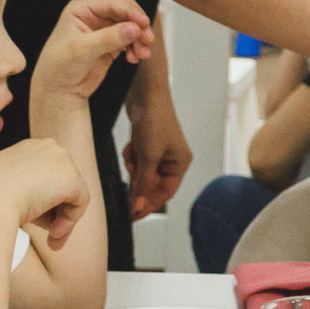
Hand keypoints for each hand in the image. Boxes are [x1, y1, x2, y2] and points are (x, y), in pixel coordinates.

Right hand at [0, 137, 90, 249]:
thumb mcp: (2, 189)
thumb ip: (24, 191)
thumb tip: (42, 206)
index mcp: (28, 148)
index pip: (46, 175)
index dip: (44, 200)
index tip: (35, 220)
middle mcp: (48, 147)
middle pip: (61, 184)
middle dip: (56, 211)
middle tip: (49, 236)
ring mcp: (62, 160)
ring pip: (71, 195)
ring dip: (61, 219)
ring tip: (48, 238)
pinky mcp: (72, 178)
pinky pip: (80, 203)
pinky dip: (69, 222)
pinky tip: (52, 235)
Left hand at [35, 0, 151, 106]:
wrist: (59, 91)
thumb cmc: (59, 67)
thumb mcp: (82, 50)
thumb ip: (108, 38)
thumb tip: (133, 28)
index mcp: (81, 10)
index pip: (111, 4)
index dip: (130, 12)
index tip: (144, 23)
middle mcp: (93, 17)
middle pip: (125, 13)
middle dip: (138, 25)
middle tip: (147, 39)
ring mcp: (103, 31)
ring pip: (130, 27)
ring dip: (140, 39)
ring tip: (142, 54)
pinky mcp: (110, 45)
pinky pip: (130, 41)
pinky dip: (136, 48)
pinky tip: (134, 58)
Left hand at [124, 76, 190, 218]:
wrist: (145, 92)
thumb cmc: (154, 120)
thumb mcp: (148, 156)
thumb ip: (143, 183)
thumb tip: (138, 206)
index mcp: (180, 162)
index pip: (165, 192)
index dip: (149, 204)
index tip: (133, 216)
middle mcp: (172, 158)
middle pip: (152, 183)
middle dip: (139, 180)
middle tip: (128, 181)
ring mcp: (160, 151)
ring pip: (142, 172)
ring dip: (134, 166)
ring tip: (133, 153)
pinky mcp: (148, 143)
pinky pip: (137, 160)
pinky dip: (131, 155)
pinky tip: (131, 145)